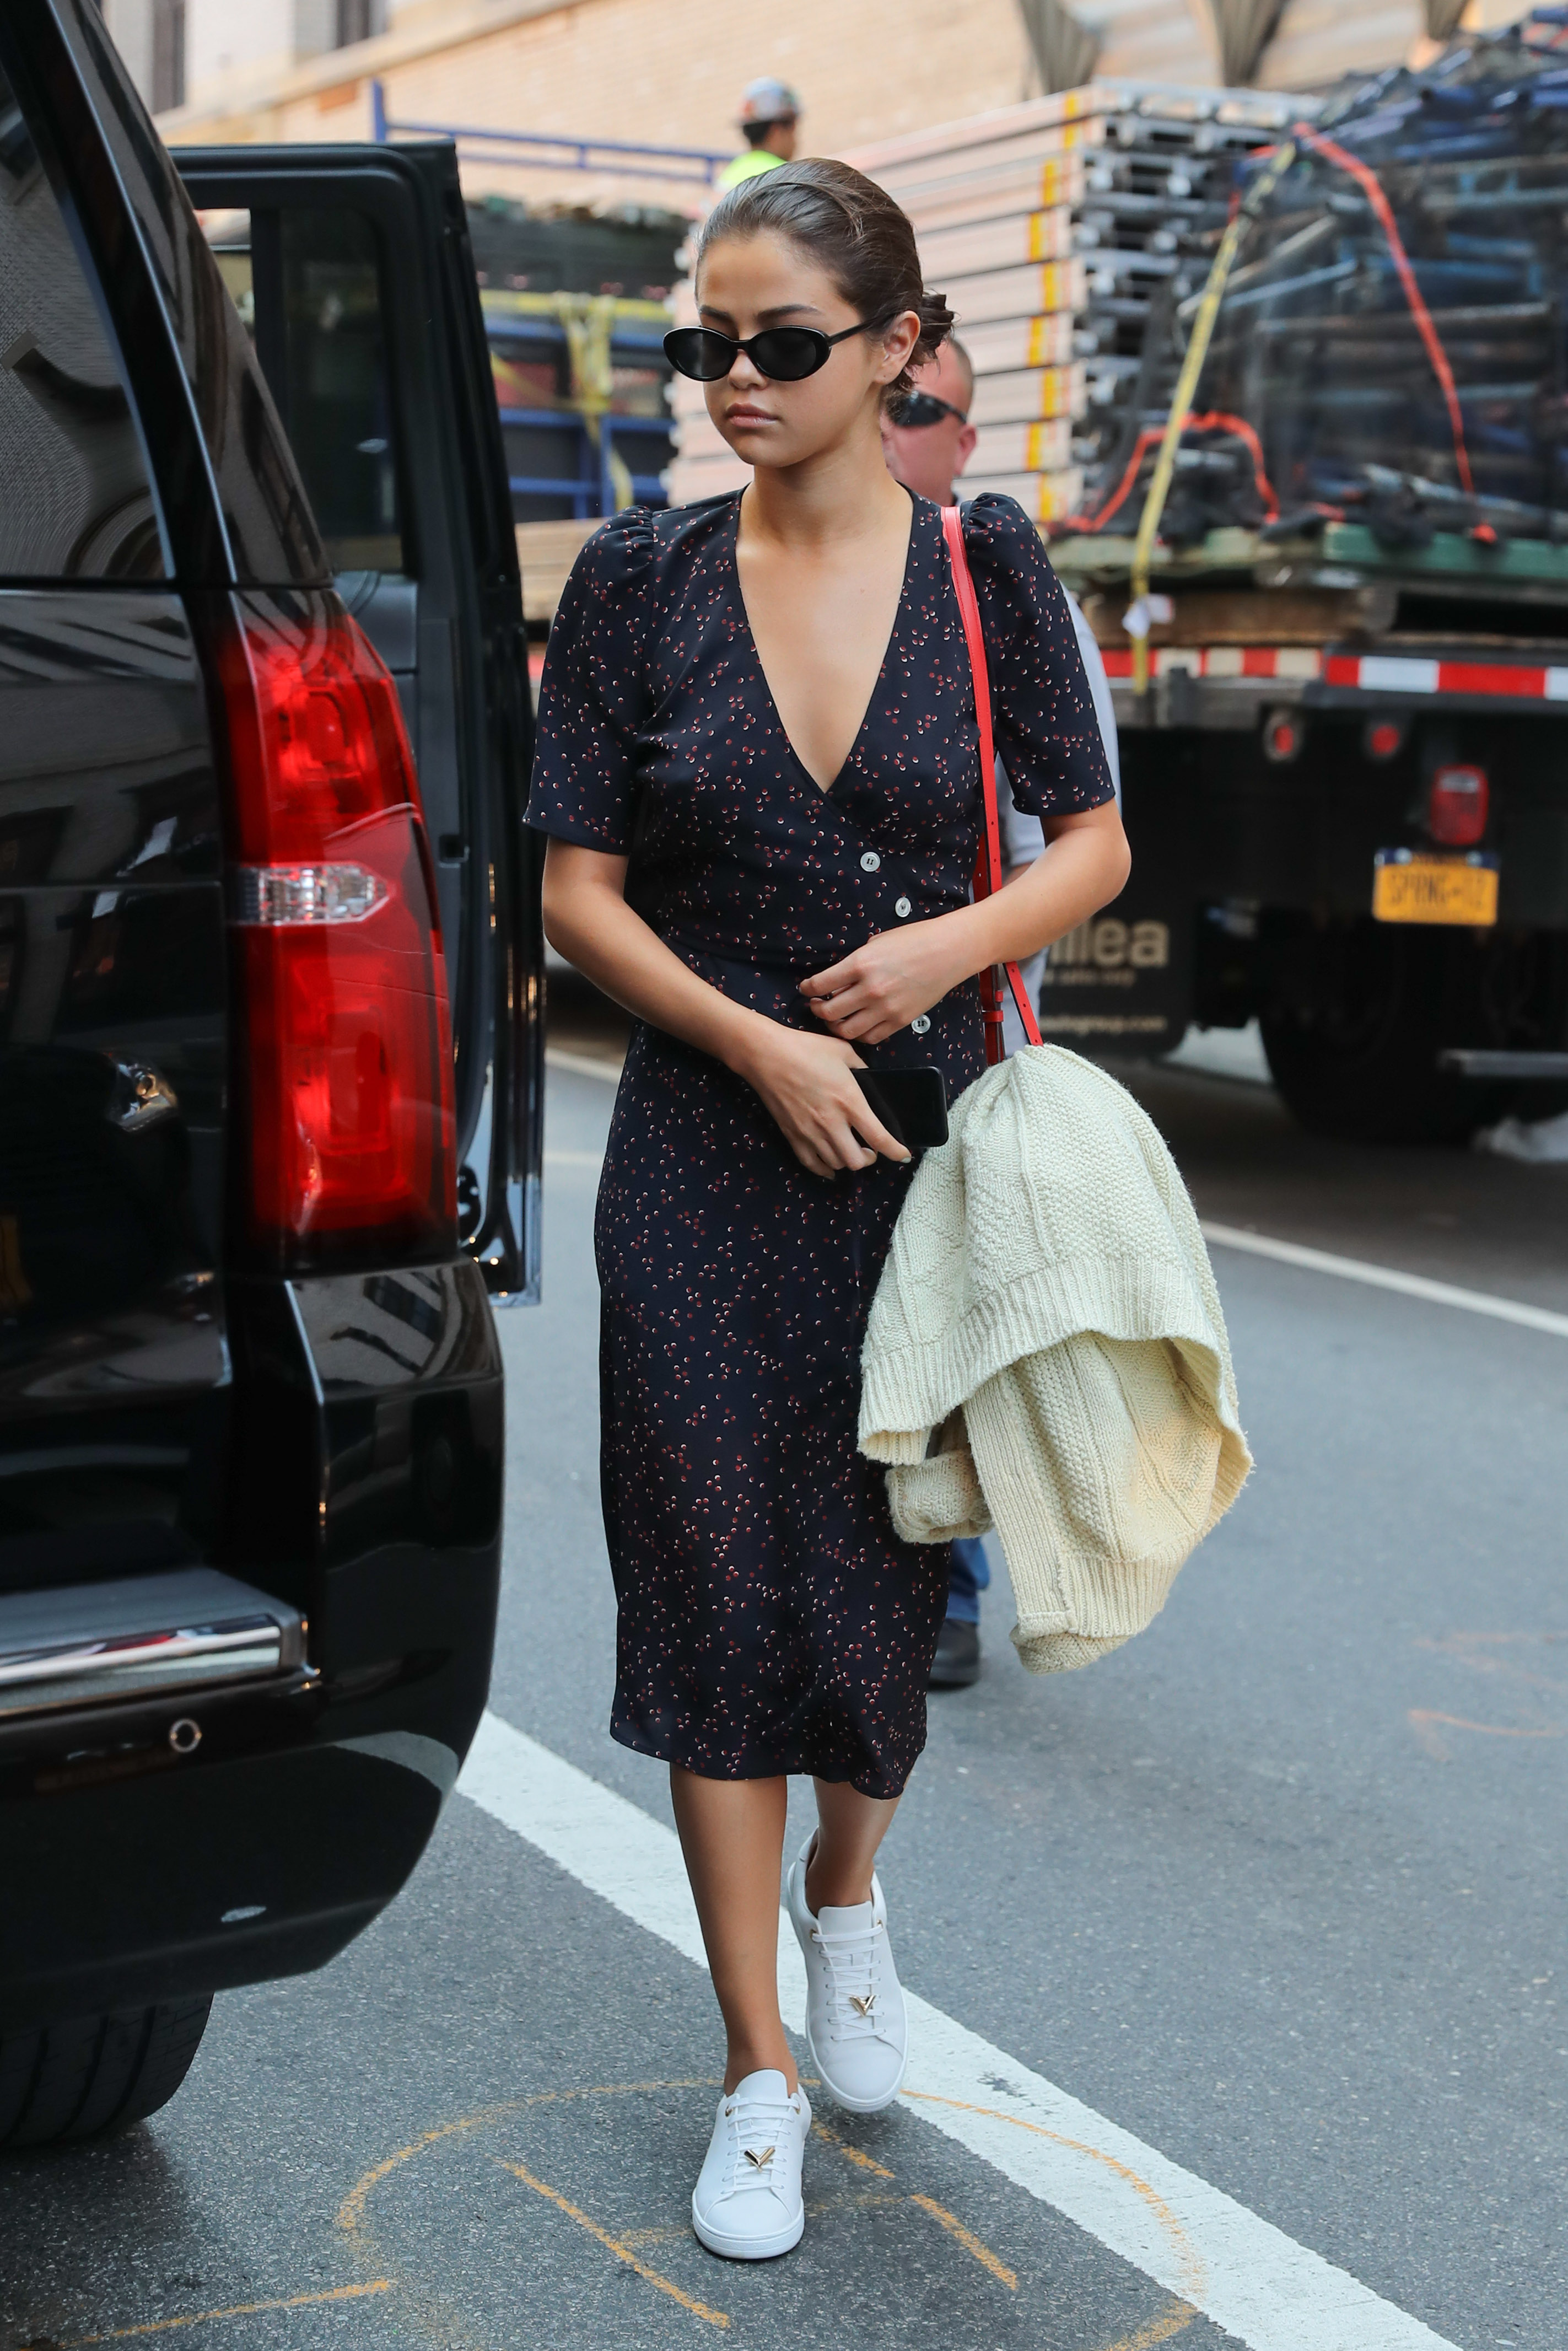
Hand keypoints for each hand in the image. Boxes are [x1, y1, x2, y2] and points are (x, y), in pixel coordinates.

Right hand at [732, 1023, 909, 1179]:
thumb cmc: (805, 1048)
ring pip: (836, 1164)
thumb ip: (862, 1069)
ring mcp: (810, 1132)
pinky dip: (825, 1169)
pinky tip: (830, 1166)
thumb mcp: (843, 1052)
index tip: (903, 1155)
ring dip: (848, 1161)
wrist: (766, 1054)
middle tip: (871, 1150)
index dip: (895, 1151)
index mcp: (849, 1101)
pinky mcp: (792, 1135)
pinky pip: (812, 1164)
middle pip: (857, 1160)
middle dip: (870, 1159)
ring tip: (850, 1151)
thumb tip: (871, 1082)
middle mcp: (831, 1122)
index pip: (879, 1137)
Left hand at [799, 920, 961, 1045]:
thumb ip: (854, 962)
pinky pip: (870, 1037)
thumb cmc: (914, 940)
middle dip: (817, 1009)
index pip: (820, 984)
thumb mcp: (876, 943)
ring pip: (846, 1031)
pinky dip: (859, 1034)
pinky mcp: (899, 1021)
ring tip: (835, 1018)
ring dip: (835, 1026)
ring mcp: (885, 1009)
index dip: (807, 988)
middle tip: (817, 1005)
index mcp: (860, 964)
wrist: (948, 951)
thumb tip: (837, 978)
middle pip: (829, 1012)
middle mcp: (870, 990)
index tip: (806, 989)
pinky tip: (857, 1024)